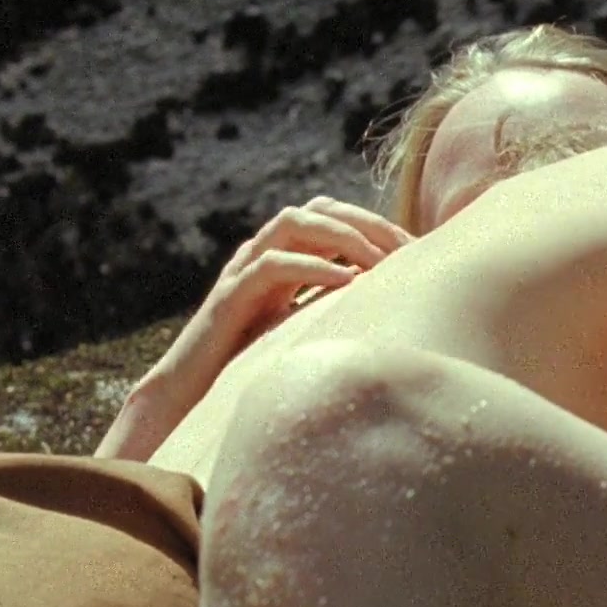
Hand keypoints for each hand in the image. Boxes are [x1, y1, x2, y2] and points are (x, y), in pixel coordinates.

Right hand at [202, 196, 412, 349]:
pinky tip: (347, 284)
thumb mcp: (305, 331)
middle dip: (366, 222)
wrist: (191, 397)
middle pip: (317, 209)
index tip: (416, 248)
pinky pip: (271, 265)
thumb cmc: (254, 369)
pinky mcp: (230, 298)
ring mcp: (244, 271)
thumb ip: (335, 311)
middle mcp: (264, 254)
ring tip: (379, 261)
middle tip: (405, 249)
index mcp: (285, 257)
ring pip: (292, 223)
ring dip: (342, 236)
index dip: (375, 223)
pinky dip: (312, 267)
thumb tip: (394, 311)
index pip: (332, 214)